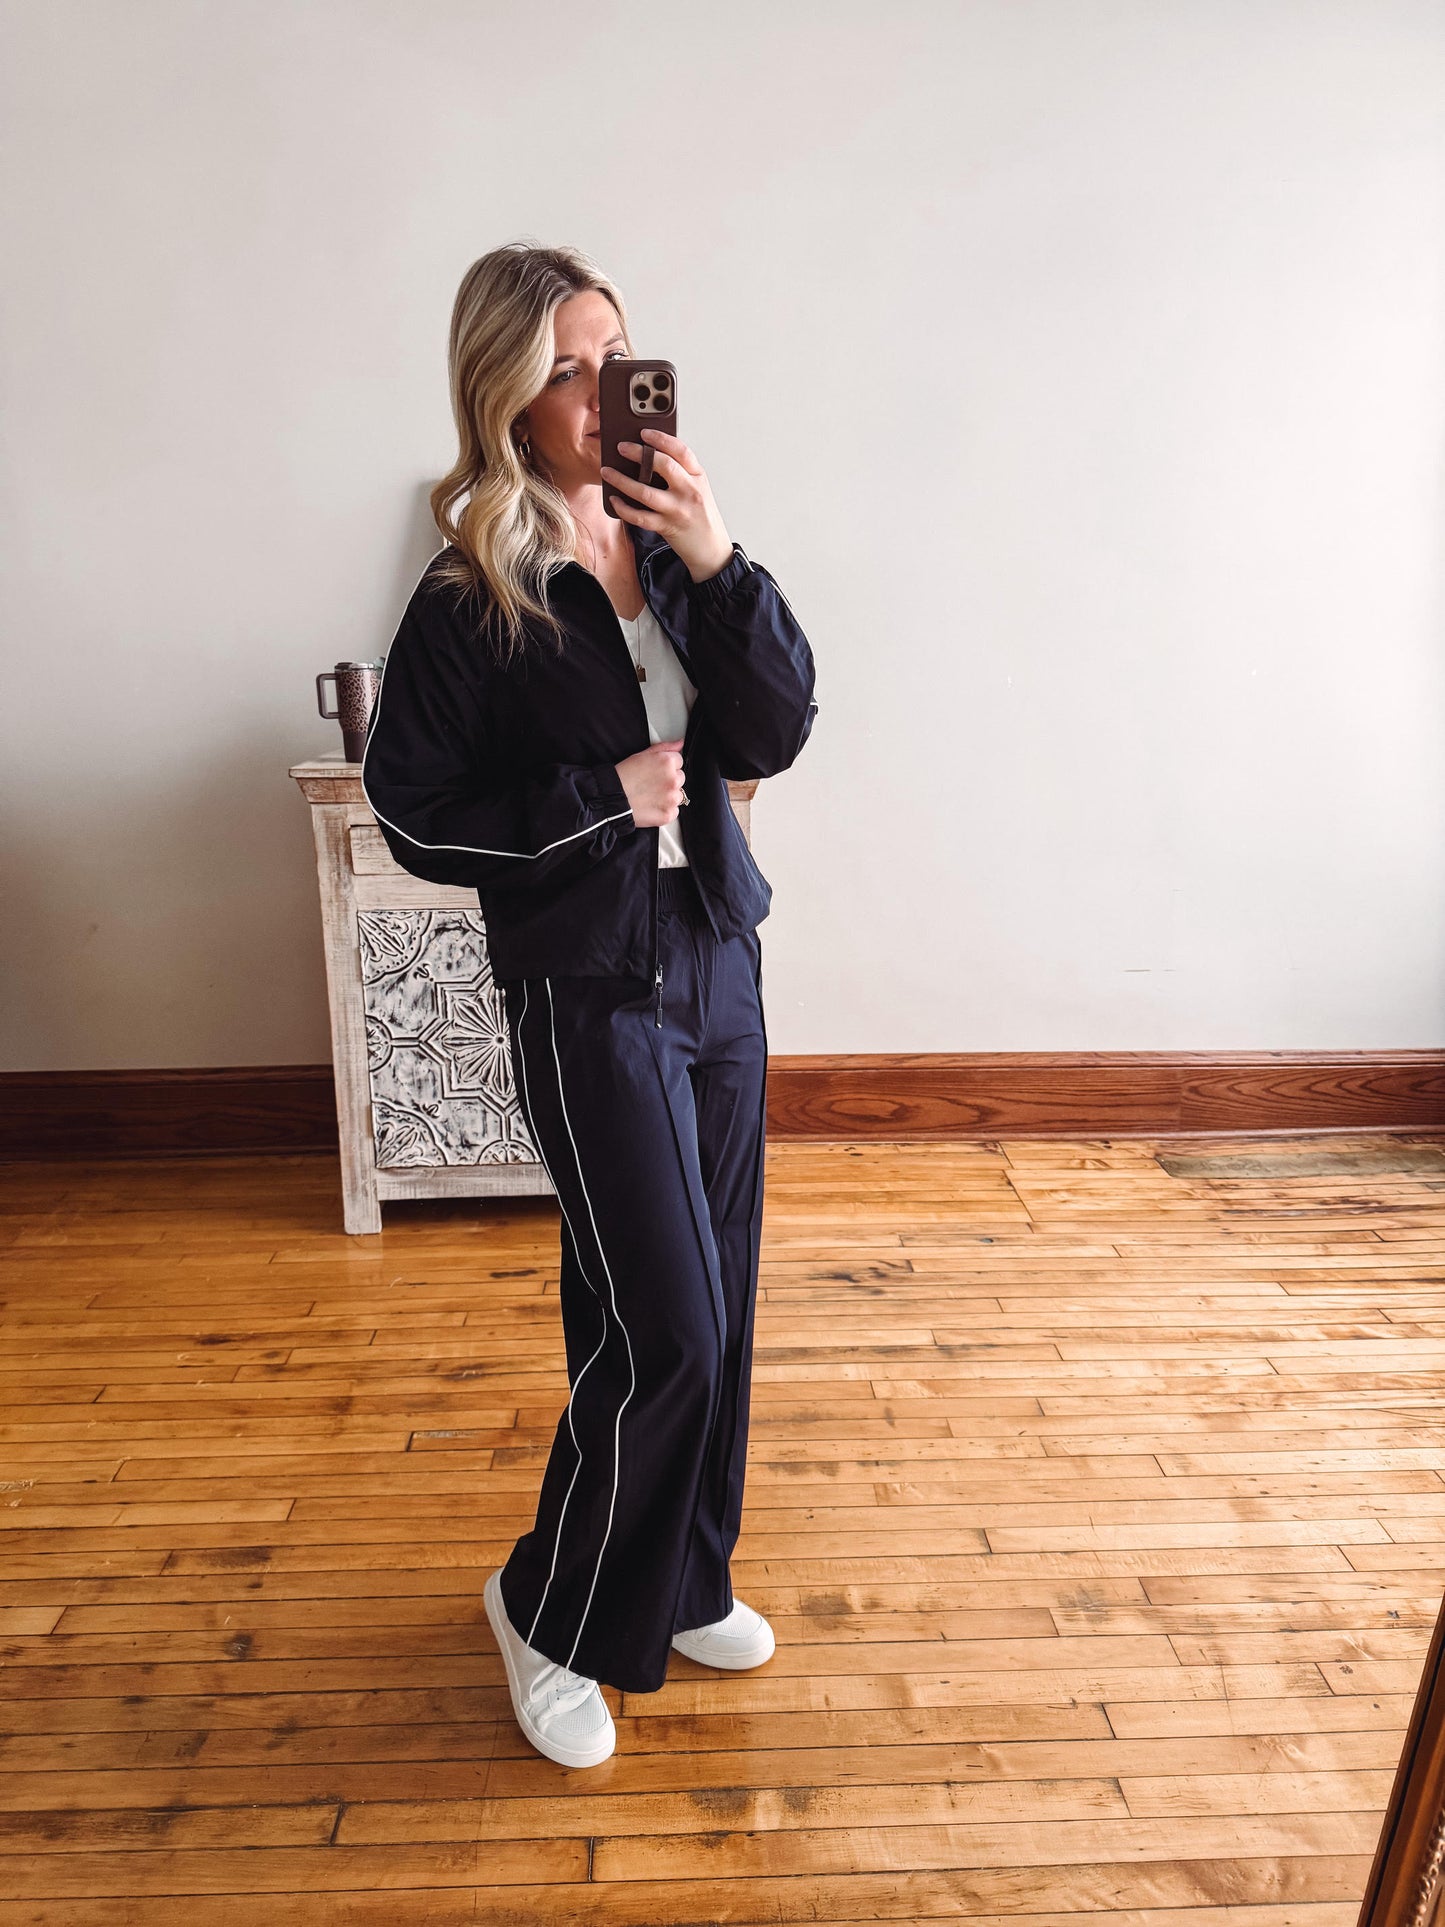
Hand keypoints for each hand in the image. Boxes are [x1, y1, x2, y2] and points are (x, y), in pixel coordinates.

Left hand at [601, 430, 734, 582]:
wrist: (712, 549)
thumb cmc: (701, 516)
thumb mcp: (698, 488)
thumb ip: (680, 473)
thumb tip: (647, 456)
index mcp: (698, 477)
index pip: (681, 451)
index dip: (661, 439)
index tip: (644, 432)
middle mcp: (689, 491)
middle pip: (663, 466)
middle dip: (638, 453)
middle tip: (620, 447)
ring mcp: (678, 510)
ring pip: (645, 492)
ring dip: (621, 481)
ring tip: (607, 472)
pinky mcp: (667, 527)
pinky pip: (639, 517)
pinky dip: (623, 508)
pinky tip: (614, 500)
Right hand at [615, 737, 688, 826]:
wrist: (611, 799)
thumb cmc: (623, 777)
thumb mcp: (641, 755)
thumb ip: (664, 748)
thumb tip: (679, 744)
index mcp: (667, 762)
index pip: (679, 761)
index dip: (666, 766)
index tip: (656, 772)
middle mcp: (672, 780)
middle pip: (680, 778)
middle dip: (669, 780)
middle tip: (651, 784)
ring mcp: (672, 798)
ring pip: (678, 795)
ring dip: (668, 796)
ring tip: (650, 796)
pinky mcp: (668, 814)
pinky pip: (674, 811)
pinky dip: (665, 810)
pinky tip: (652, 806)